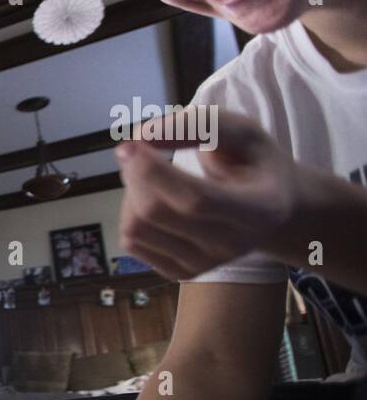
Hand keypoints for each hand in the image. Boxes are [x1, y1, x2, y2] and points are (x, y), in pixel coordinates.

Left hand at [116, 108, 295, 280]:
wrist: (271, 212)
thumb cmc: (253, 165)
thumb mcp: (241, 132)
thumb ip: (198, 126)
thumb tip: (140, 136)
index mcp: (257, 210)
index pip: (194, 200)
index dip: (152, 171)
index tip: (130, 144)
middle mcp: (232, 246)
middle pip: (155, 213)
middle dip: (135, 174)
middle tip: (141, 150)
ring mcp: (204, 265)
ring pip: (135, 229)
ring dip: (131, 193)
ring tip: (155, 177)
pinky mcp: (179, 273)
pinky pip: (131, 241)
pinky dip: (131, 213)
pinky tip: (156, 200)